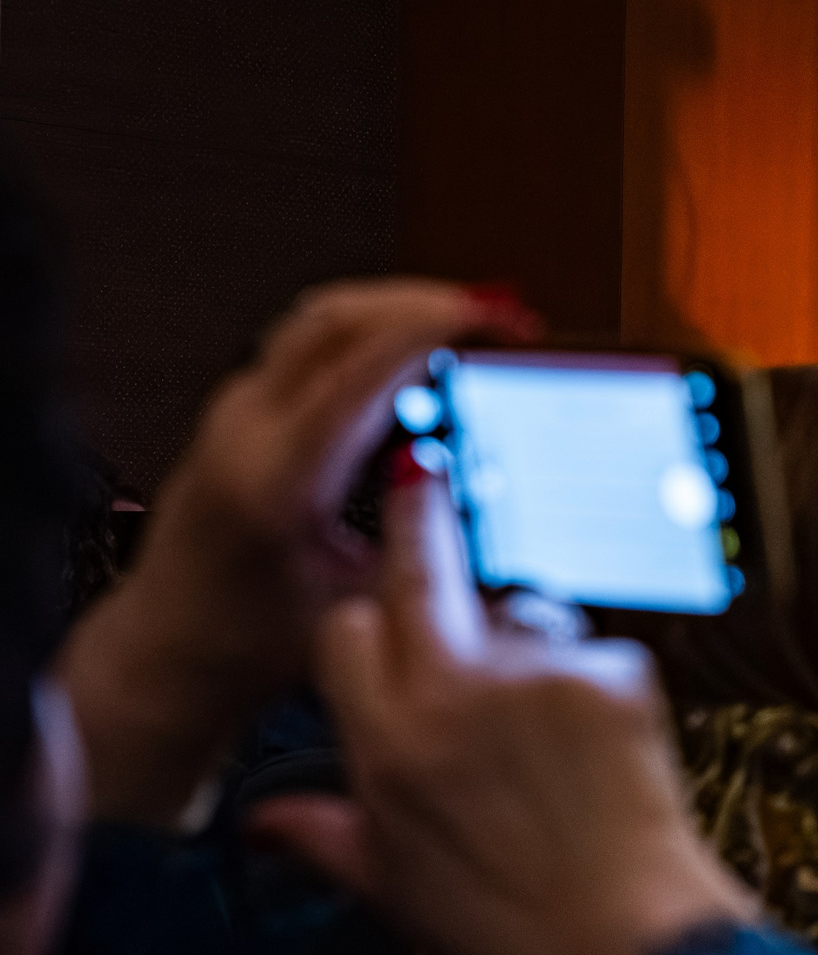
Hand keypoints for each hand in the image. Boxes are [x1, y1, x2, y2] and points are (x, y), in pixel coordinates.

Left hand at [59, 280, 534, 823]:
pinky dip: (374, 331)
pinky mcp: (245, 411)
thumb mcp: (366, 600)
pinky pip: (313, 343)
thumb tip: (507, 494)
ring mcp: (237, 412)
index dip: (438, 329)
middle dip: (430, 302)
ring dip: (401, 310)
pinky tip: (419, 356)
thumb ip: (431, 540)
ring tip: (473, 329)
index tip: (501, 320)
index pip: (361, 368)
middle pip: (339, 317)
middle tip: (505, 317)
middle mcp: (245, 430)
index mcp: (274, 479)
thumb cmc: (249, 641)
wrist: (174, 652)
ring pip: (322, 318)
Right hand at [253, 473, 754, 954]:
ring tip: (545, 730)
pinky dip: (596, 680)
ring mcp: (536, 676)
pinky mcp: (613, 673)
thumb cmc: (512, 928)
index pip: (343, 628)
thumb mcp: (391, 888)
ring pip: (520, 608)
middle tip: (421, 473)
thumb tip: (262, 824)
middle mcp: (453, 695)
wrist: (626, 948)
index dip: (360, 618)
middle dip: (417, 512)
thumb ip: (322, 835)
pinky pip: (594, 647)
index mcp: (385, 744)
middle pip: (420, 565)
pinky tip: (599, 747)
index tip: (373, 601)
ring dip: (526, 638)